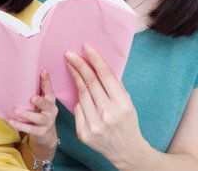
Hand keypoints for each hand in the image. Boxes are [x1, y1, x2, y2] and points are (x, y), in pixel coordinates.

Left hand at [9, 69, 58, 150]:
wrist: (47, 134)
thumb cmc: (41, 111)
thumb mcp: (42, 101)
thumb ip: (36, 91)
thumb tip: (21, 75)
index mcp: (51, 99)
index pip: (49, 88)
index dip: (47, 80)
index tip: (44, 70)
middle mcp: (51, 110)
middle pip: (46, 104)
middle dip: (40, 101)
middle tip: (32, 98)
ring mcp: (47, 122)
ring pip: (38, 118)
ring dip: (26, 114)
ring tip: (16, 110)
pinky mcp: (41, 132)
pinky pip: (31, 129)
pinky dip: (20, 125)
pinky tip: (12, 121)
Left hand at [65, 43, 146, 167]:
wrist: (127, 151)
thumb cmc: (127, 122)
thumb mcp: (128, 103)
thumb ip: (115, 86)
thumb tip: (99, 64)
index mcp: (122, 103)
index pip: (105, 76)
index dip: (94, 59)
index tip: (86, 47)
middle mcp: (107, 114)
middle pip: (89, 83)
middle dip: (78, 65)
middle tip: (69, 54)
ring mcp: (94, 125)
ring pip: (81, 95)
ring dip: (75, 79)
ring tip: (71, 67)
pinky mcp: (84, 134)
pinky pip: (77, 110)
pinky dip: (79, 102)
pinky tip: (81, 97)